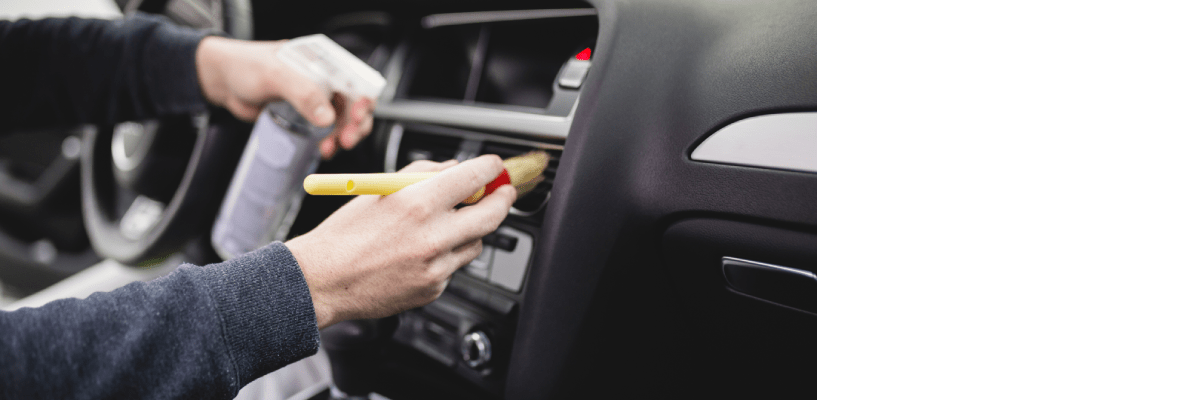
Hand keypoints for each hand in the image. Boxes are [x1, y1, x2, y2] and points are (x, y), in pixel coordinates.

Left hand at [195, 36, 372, 158]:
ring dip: (343, 136)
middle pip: (355, 103)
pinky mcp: (305, 117)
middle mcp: (325, 80)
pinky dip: (329, 141)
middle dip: (356, 124)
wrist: (221, 80)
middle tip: (348, 139)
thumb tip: (327, 117)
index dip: (364, 98)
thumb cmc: (245, 66)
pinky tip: (323, 148)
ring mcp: (316, 100)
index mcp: (324, 62)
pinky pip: (326, 131)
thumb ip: (303, 93)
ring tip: (331, 148)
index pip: (356, 79)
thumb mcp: (275, 75)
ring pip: (342, 121)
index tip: (357, 115)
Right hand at [285, 156, 517, 328]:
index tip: (494, 167)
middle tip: (502, 193)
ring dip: (469, 230)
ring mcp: (435, 267)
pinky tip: (418, 253)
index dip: (490, 169)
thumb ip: (421, 174)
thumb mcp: (379, 190)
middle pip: (491, 215)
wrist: (322, 281)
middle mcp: (431, 237)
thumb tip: (453, 168)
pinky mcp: (433, 289)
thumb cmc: (345, 235)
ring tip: (440, 226)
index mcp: (417, 204)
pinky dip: (445, 256)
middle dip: (502, 200)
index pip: (473, 179)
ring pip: (475, 242)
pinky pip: (454, 266)